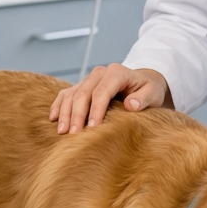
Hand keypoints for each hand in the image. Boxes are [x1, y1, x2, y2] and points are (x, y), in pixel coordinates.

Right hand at [49, 64, 172, 133]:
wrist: (143, 82)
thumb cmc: (149, 90)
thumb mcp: (153, 93)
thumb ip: (144, 98)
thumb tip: (130, 104)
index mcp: (117, 72)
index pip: (101, 92)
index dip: (95, 110)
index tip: (92, 128)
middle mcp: (100, 73)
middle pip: (83, 93)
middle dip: (77, 115)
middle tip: (73, 135)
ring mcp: (89, 79)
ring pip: (71, 94)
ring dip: (65, 113)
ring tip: (62, 132)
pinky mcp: (82, 86)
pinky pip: (66, 94)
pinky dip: (58, 105)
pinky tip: (53, 119)